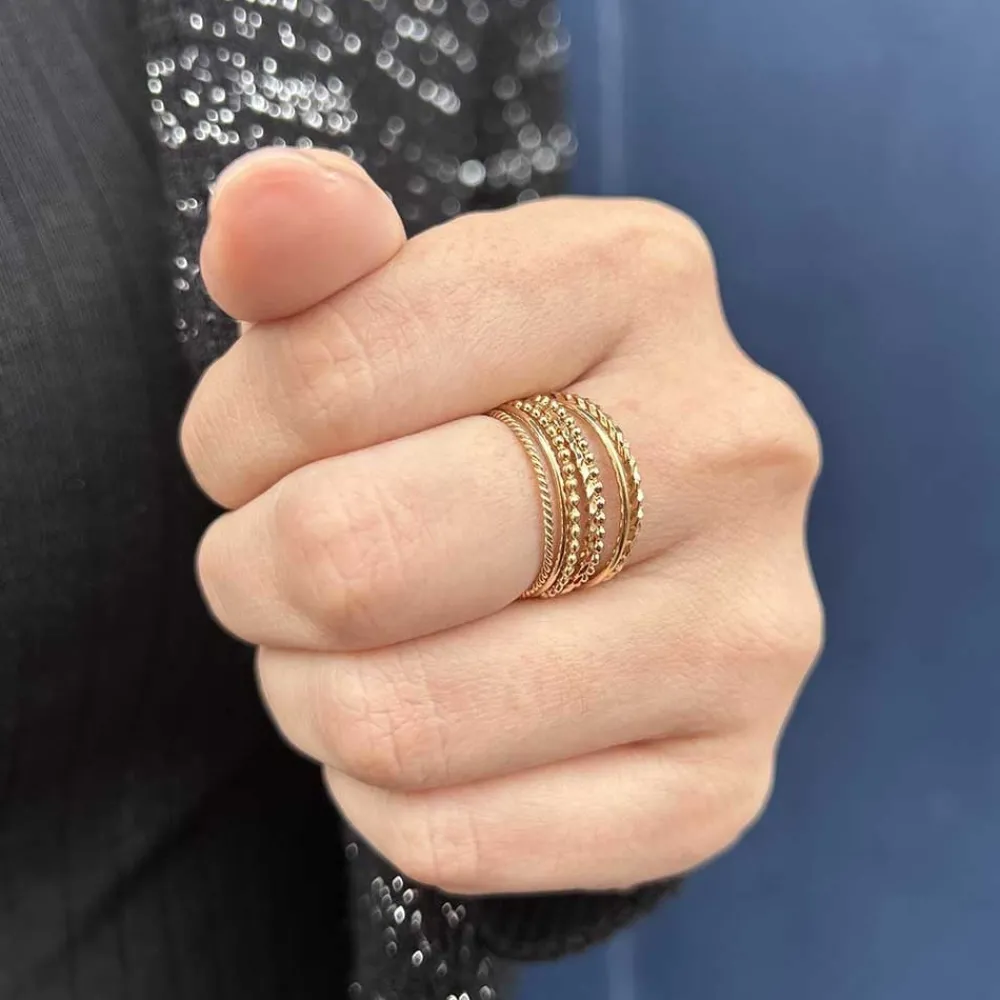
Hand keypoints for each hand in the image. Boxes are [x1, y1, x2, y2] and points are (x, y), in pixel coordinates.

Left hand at [181, 148, 822, 894]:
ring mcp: (750, 628)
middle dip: (260, 575)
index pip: (321, 372)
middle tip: (283, 566)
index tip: (259, 454)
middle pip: (355, 557)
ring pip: (401, 721)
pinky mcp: (726, 777)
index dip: (236, 434)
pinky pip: (464, 841)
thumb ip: (314, 255)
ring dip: (316, 696)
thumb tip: (260, 202)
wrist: (620, 547)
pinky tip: (427, 738)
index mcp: (639, 278)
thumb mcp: (400, 304)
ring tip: (352, 653)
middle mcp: (731, 445)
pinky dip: (389, 801)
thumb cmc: (478, 413)